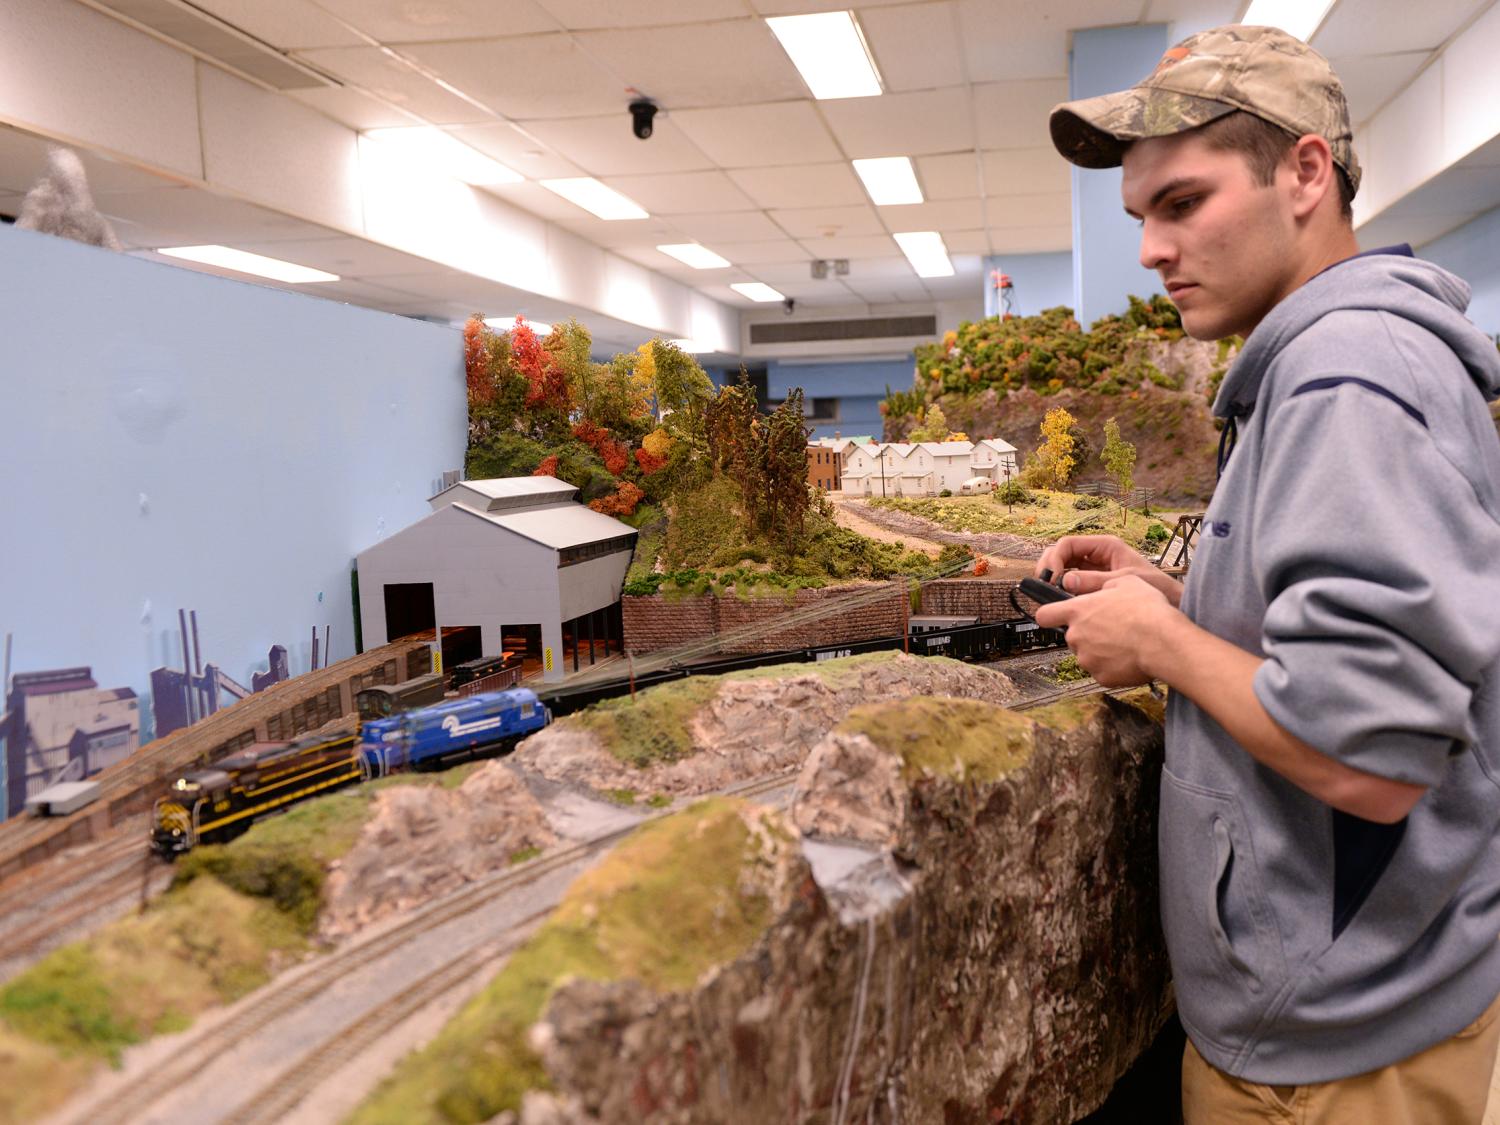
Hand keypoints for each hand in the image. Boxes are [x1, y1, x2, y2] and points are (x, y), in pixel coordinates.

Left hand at [1033, 574, 1179, 686]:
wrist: (1164, 641)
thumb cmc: (1147, 610)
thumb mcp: (1124, 581)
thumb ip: (1100, 585)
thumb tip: (1092, 587)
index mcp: (1077, 611)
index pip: (1045, 615)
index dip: (1050, 616)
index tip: (1055, 617)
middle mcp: (1076, 636)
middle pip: (1072, 636)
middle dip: (1087, 634)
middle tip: (1112, 628)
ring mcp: (1087, 659)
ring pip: (1088, 654)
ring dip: (1100, 651)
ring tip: (1125, 643)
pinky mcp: (1101, 677)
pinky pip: (1102, 671)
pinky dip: (1113, 667)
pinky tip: (1130, 657)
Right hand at [1035, 534, 1181, 607]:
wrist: (1171, 601)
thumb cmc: (1155, 587)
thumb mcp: (1123, 581)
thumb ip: (1095, 581)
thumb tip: (1065, 581)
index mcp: (1105, 546)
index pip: (1068, 544)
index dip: (1055, 558)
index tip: (1051, 576)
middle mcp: (1096, 555)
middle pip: (1061, 553)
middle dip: (1049, 566)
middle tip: (1045, 583)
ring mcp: (1094, 569)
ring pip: (1063, 567)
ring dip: (1053, 577)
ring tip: (1050, 593)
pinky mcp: (1093, 583)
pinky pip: (1071, 582)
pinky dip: (1062, 589)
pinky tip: (1062, 599)